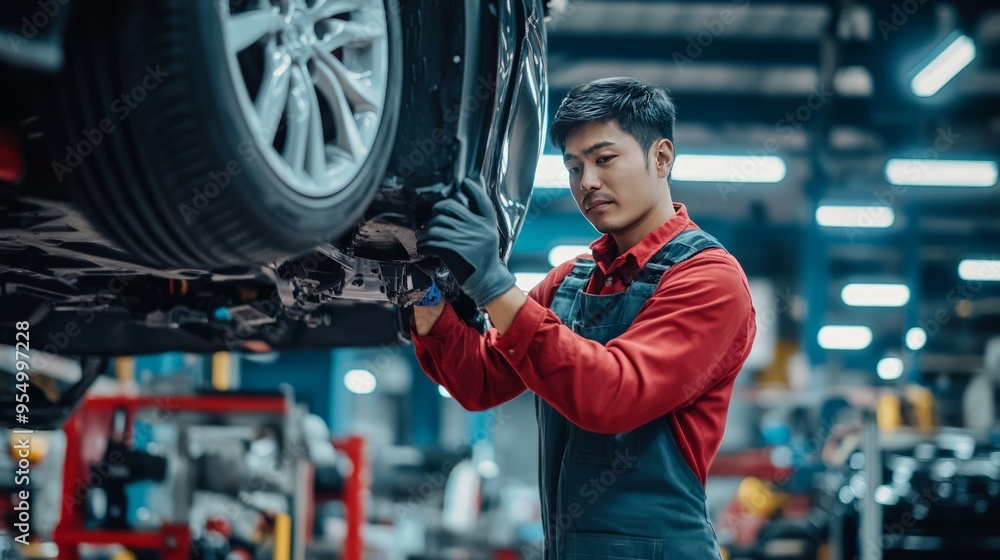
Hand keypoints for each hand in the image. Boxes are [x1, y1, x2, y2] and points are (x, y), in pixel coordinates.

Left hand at [417, 179, 515, 306]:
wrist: (487, 281)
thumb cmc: (484, 258)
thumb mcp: (489, 236)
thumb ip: (479, 220)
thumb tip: (462, 200)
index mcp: (488, 223)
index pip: (481, 199)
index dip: (472, 188)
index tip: (463, 183)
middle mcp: (478, 228)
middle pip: (450, 207)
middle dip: (436, 211)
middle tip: (432, 219)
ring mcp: (466, 239)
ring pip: (436, 224)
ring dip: (425, 231)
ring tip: (423, 236)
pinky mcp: (454, 251)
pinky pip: (432, 242)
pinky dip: (423, 245)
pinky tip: (423, 248)